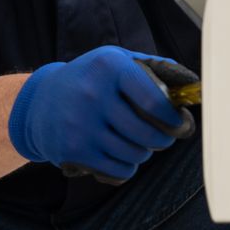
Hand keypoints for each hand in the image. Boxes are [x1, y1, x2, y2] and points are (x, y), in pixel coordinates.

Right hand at [7, 46, 196, 182]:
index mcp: (109, 67)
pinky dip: (127, 166)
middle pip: (148, 134)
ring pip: (135, 154)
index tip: (181, 123)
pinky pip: (119, 169)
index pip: (155, 102)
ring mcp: (81, 125)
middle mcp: (93, 95)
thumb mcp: (116, 60)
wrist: (39, 102)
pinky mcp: (73, 150)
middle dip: (163, 139)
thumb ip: (152, 68)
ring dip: (144, 152)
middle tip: (163, 136)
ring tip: (138, 142)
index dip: (174, 118)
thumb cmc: (89, 79)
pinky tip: (122, 154)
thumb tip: (190, 83)